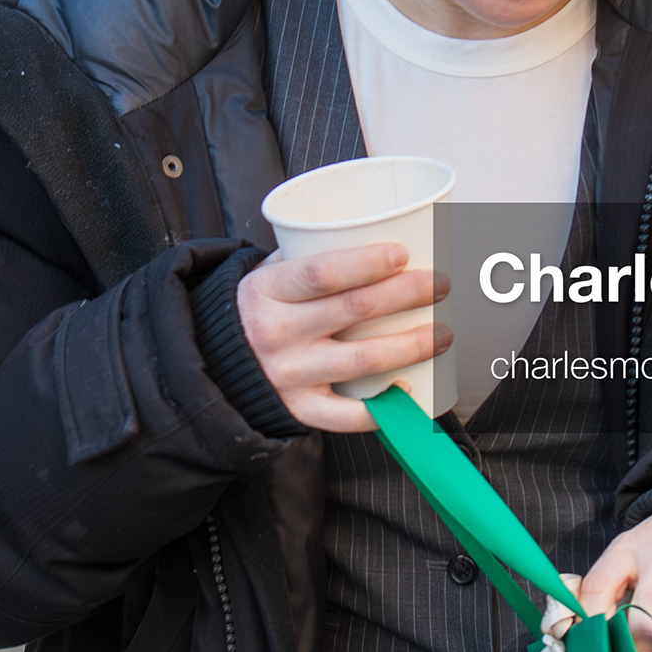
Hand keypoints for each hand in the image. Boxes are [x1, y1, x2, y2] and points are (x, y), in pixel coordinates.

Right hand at [237, 243, 449, 434]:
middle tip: (439, 285)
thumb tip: (374, 236)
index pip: (323, 273)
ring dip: (413, 345)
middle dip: (408, 295)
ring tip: (441, 333)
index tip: (403, 254)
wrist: (210, 364)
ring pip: (364, 360)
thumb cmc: (252, 312)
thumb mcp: (265, 275)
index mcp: (267, 291)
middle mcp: (278, 334)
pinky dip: (383, 406)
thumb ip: (308, 259)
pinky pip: (347, 415)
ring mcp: (290, 374)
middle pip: (356, 310)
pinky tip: (410, 390)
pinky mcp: (299, 409)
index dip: (368, 263)